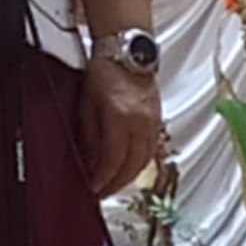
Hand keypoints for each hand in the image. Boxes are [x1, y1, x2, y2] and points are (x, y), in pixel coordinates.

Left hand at [74, 52, 163, 199]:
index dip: (103, 179)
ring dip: (130, 176)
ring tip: (115, 184)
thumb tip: (88, 162)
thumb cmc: (105, 71)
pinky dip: (140, 163)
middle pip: (132, 165)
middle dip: (117, 183)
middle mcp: (141, 121)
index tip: (93, 189)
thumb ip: (89, 136)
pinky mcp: (158, 119)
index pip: (113, 159)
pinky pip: (152, 149)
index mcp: (120, 116)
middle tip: (103, 192)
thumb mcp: (86, 105)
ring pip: (145, 160)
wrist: (127, 52)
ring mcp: (153, 121)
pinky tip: (130, 168)